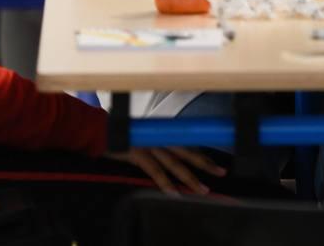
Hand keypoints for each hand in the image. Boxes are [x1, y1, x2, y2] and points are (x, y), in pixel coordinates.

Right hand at [109, 146, 226, 194]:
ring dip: (190, 179)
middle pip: (188, 153)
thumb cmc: (123, 135)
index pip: (187, 146)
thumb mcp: (145, 138)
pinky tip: (174, 194)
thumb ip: (158, 147)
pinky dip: (165, 183)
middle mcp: (160, 139)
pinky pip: (155, 171)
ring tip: (202, 190)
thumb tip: (170, 157)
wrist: (101, 129)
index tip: (217, 164)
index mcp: (162, 135)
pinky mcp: (138, 154)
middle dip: (206, 164)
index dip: (203, 155)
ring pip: (175, 164)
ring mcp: (150, 146)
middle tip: (221, 173)